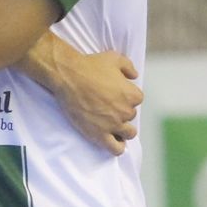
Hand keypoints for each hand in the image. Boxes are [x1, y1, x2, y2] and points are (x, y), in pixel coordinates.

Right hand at [39, 40, 143, 155]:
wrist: (68, 76)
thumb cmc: (90, 65)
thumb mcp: (114, 58)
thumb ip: (129, 67)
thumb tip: (134, 76)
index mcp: (132, 94)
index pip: (137, 100)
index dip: (126, 96)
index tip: (115, 94)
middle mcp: (126, 111)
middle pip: (131, 116)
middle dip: (121, 111)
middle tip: (107, 106)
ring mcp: (114, 125)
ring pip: (128, 134)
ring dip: (123, 130)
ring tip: (111, 124)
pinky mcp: (100, 135)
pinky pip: (116, 149)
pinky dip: (117, 146)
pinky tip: (112, 140)